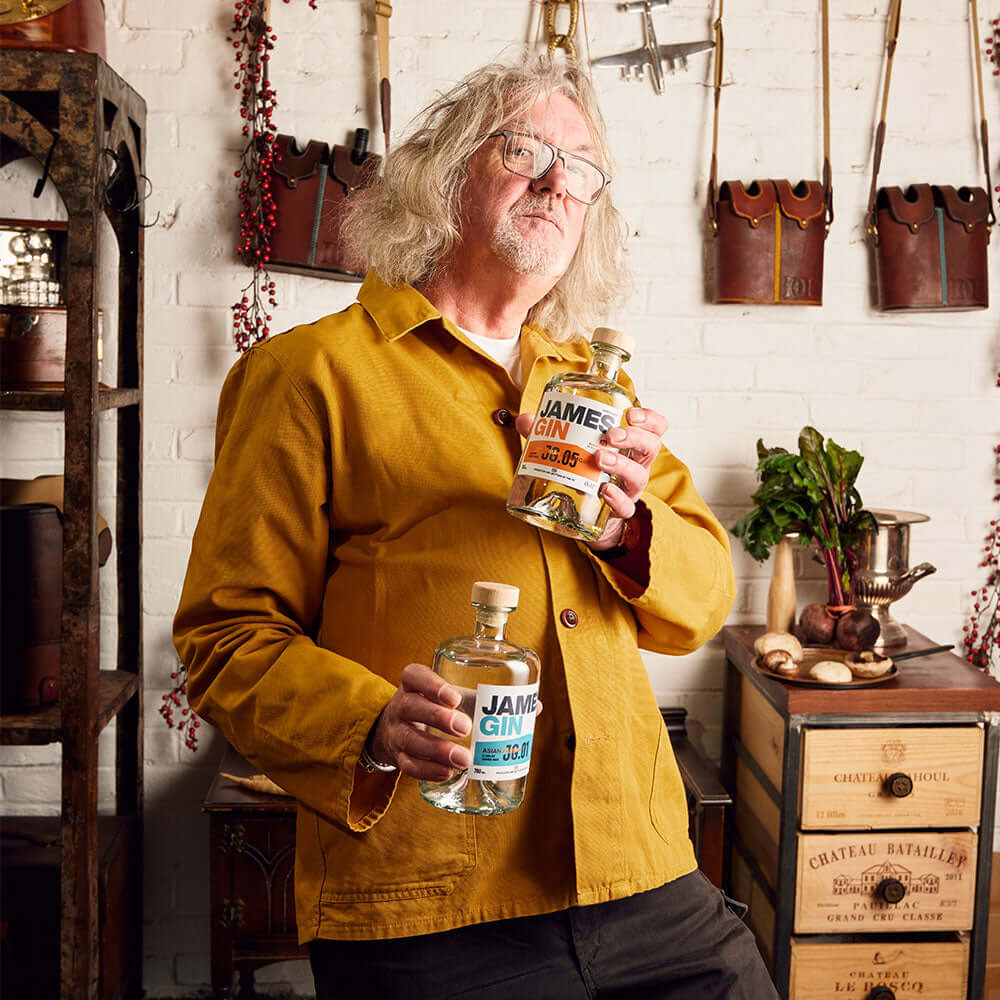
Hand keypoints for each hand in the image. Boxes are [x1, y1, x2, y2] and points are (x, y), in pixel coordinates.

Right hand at [368, 663, 472, 780]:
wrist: (396, 729)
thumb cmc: (433, 706)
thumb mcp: (447, 695)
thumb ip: (477, 697)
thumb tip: (530, 707)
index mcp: (413, 684)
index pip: (414, 676)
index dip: (432, 685)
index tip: (455, 698)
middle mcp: (401, 706)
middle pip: (411, 707)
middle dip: (439, 718)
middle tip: (465, 727)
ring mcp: (396, 732)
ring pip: (410, 739)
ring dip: (438, 750)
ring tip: (464, 759)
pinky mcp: (398, 757)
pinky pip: (409, 765)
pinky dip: (429, 771)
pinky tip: (448, 773)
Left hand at [514, 407, 667, 551]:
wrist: (585, 514)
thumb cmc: (584, 472)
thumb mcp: (572, 449)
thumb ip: (549, 433)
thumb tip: (525, 420)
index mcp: (630, 445)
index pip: (654, 428)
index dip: (649, 418)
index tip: (630, 413)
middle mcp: (636, 465)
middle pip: (651, 446)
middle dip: (634, 437)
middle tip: (611, 434)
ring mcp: (629, 489)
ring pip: (639, 475)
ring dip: (621, 464)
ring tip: (599, 458)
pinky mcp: (619, 510)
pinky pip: (625, 506)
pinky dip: (616, 498)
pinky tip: (603, 491)